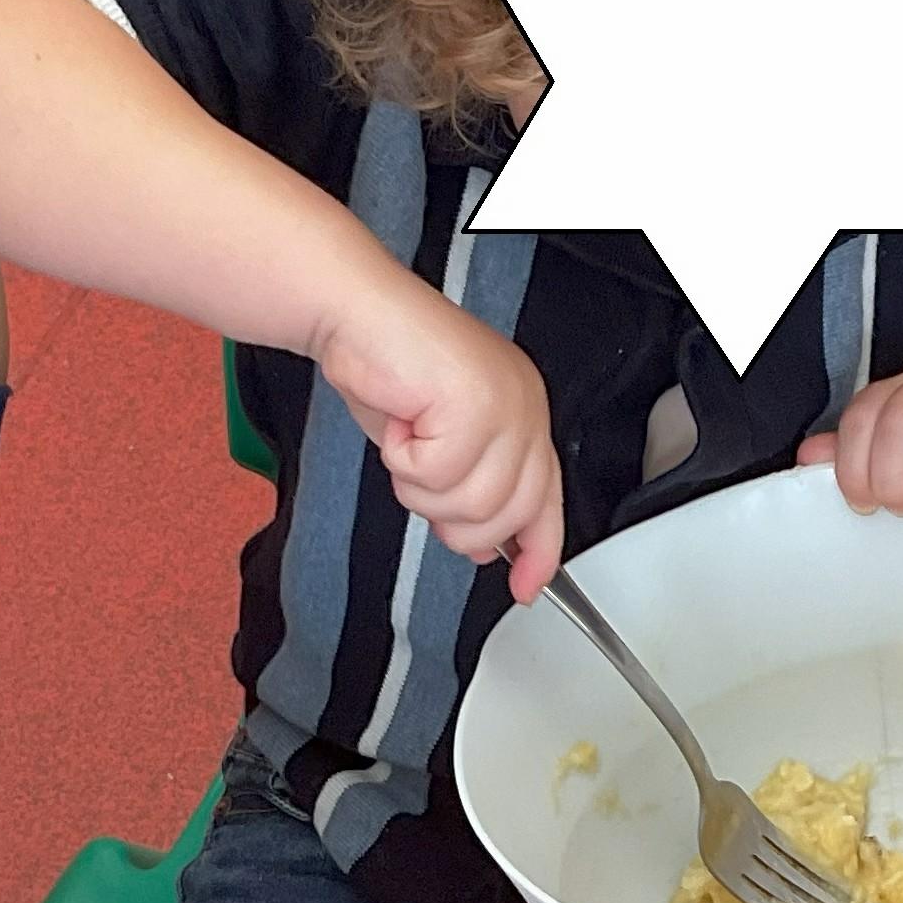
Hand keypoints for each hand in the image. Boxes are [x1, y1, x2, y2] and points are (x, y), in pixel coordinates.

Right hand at [317, 279, 563, 597]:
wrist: (355, 315)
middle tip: (418, 476)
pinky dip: (402, 459)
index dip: (537, 551)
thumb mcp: (437, 444)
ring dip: (420, 486)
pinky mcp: (475, 403)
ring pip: (472, 502)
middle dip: (452, 516)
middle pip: (508, 514)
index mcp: (525, 416)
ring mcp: (505, 404)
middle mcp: (525, 408)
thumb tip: (484, 546)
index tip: (524, 586)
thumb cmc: (389, 369)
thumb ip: (470, 490)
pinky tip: (401, 423)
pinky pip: (435, 474)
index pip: (548, 501)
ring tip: (408, 441)